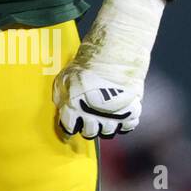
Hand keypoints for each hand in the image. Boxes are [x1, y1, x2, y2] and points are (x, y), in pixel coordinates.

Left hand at [54, 0, 163, 138]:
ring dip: (104, 126)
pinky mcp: (130, 113)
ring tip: (103, 117)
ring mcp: (113, 116)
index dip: (67, 130)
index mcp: (74, 107)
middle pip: (89, 133)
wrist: (113, 56)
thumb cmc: (87, 65)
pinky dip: (123, 123)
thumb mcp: (65, 76)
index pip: (68, 128)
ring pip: (107, 132)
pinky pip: (127, 127)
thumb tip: (59, 106)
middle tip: (87, 121)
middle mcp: (92, 116)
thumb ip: (60, 93)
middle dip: (86, 129)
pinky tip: (118, 115)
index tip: (69, 130)